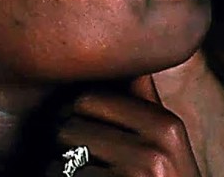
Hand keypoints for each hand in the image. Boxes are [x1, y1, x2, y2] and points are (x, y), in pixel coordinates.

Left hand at [56, 76, 201, 176]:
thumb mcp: (165, 145)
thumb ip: (145, 103)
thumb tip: (134, 58)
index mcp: (166, 126)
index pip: (88, 98)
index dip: (76, 116)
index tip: (84, 135)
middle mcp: (154, 150)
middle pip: (69, 127)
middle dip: (65, 147)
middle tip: (82, 163)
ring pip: (57, 162)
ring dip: (59, 175)